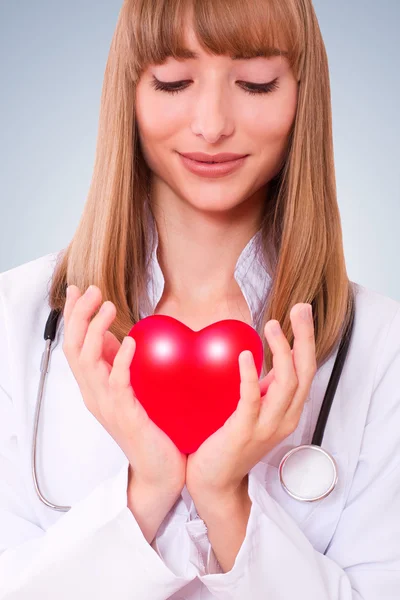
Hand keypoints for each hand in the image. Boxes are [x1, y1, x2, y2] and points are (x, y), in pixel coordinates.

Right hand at [62, 284, 186, 497]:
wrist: (160, 470)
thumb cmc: (148, 428)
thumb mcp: (128, 390)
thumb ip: (115, 364)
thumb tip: (111, 335)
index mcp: (94, 386)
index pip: (74, 345)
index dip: (74, 317)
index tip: (80, 290)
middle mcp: (93, 394)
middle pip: (73, 348)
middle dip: (79, 316)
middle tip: (93, 291)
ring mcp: (106, 405)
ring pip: (86, 361)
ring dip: (94, 330)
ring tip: (108, 306)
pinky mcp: (124, 414)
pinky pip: (116, 382)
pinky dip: (120, 359)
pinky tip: (129, 341)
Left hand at [185, 303, 316, 499]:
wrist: (215, 481)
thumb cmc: (232, 442)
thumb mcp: (256, 411)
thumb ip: (266, 389)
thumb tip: (267, 360)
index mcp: (288, 411)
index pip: (306, 370)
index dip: (307, 341)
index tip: (302, 313)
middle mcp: (284, 417)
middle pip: (304, 372)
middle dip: (305, 338)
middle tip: (300, 309)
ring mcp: (266, 426)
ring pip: (287, 383)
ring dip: (283, 351)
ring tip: (273, 326)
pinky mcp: (244, 431)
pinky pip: (252, 399)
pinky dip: (250, 376)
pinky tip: (243, 356)